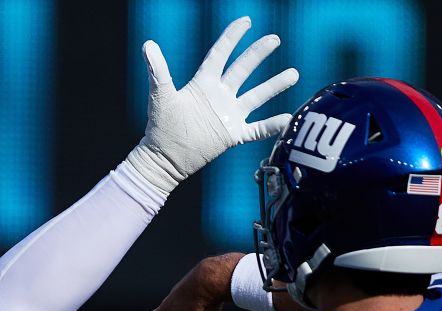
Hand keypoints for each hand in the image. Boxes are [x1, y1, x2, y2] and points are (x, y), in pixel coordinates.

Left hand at [125, 16, 298, 194]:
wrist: (164, 158)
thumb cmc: (160, 126)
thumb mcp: (161, 96)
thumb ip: (158, 70)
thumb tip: (147, 45)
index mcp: (203, 84)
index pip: (220, 54)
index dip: (232, 37)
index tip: (246, 21)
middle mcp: (219, 96)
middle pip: (243, 69)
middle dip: (258, 53)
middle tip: (275, 39)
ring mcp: (228, 115)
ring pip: (256, 96)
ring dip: (274, 85)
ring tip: (294, 73)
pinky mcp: (232, 135)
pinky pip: (257, 129)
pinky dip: (272, 125)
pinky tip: (288, 118)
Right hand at [141, 253, 240, 310]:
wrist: (212, 277)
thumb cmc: (202, 307)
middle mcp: (171, 301)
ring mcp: (182, 289)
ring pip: (173, 301)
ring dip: (170, 307)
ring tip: (172, 308)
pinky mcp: (195, 281)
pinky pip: (189, 292)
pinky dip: (188, 297)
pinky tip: (194, 296)